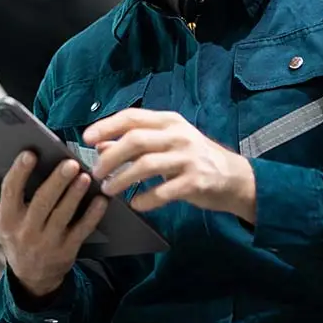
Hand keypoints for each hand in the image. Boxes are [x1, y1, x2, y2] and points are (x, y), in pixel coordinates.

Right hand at [0, 152, 106, 297]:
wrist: (32, 277)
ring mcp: (48, 242)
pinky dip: (92, 214)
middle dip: (56, 182)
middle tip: (70, 162)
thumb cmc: (11, 235)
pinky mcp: (68, 250)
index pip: (10, 192)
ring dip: (75, 194)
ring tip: (84, 174)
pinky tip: (101, 198)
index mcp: (6, 218)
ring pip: (63, 215)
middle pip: (42, 203)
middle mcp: (26, 231)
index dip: (19, 173)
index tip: (29, 153)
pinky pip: (82, 230)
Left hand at [83, 109, 256, 222]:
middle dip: (110, 157)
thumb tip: (99, 145)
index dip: (106, 126)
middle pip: (135, 140)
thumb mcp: (165, 144)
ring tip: (109, 189)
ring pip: (145, 165)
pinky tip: (135, 204)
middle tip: (96, 172)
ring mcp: (188, 157)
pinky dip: (146, 198)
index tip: (86, 138)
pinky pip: (164, 191)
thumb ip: (134, 142)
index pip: (131, 117)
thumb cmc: (193, 158)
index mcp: (168, 121)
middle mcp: (178, 135)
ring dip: (122, 179)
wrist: (235, 178)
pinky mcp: (196, 181)